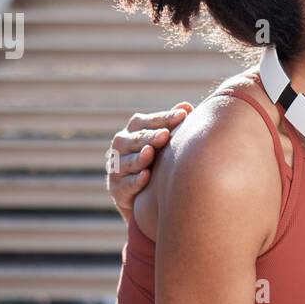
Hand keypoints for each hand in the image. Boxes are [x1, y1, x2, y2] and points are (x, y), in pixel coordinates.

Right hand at [107, 103, 192, 221]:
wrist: (143, 197)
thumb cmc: (156, 162)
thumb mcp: (163, 143)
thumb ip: (171, 124)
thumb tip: (186, 106)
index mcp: (133, 132)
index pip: (146, 122)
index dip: (164, 118)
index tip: (183, 115)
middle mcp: (121, 147)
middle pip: (135, 140)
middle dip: (150, 137)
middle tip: (165, 135)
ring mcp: (117, 168)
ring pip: (127, 162)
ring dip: (139, 158)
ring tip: (150, 153)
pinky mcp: (117, 190)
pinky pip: (125, 185)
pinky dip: (135, 181)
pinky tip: (146, 177)